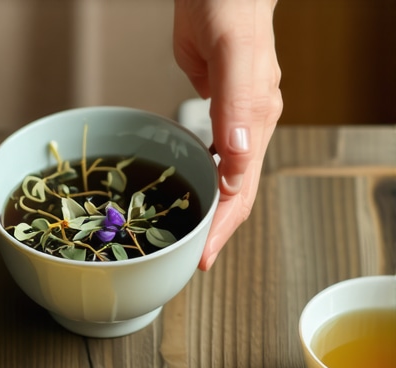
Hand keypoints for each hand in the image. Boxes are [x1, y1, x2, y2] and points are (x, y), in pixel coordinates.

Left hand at [173, 0, 282, 269]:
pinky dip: (204, 181)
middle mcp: (249, 128)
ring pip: (226, 181)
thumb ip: (237, 101)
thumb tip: (236, 156)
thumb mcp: (232, 50)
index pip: (241, 189)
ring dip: (212, 211)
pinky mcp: (219, 113)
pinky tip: (194, 191)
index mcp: (257, 122)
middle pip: (236, 194)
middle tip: (194, 258)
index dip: (222, 226)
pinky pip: (213, 158)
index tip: (203, 256)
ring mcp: (234, 122)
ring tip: (193, 236)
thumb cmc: (231, 6)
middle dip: (217, 230)